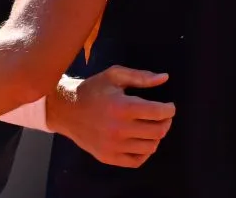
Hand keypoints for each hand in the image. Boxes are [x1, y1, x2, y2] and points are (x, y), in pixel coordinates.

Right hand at [46, 66, 174, 167]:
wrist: (66, 109)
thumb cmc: (93, 90)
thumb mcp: (115, 75)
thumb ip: (141, 77)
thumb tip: (165, 78)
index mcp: (122, 107)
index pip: (158, 113)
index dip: (169, 109)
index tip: (169, 106)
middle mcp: (119, 129)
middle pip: (157, 132)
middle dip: (166, 122)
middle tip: (163, 117)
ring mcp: (113, 146)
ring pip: (150, 147)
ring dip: (156, 137)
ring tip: (151, 127)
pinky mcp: (108, 157)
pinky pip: (136, 161)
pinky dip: (144, 152)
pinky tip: (141, 140)